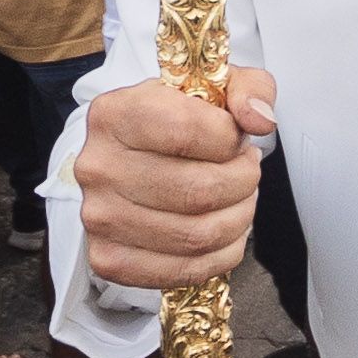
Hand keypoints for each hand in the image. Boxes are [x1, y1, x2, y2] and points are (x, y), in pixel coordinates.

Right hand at [73, 69, 274, 287]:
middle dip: (243, 182)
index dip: (230, 139)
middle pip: (198, 191)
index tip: (236, 138)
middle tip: (247, 170)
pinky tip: (226, 230)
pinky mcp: (108, 258)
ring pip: (197, 234)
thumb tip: (259, 120)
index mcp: (115, 113)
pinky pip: (184, 270)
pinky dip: (222, 254)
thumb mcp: (215, 86)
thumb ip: (249, 89)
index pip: (186, 131)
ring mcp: (99, 217)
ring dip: (239, 217)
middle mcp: (98, 166)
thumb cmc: (178, 121)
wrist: (135, 156)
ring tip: (239, 197)